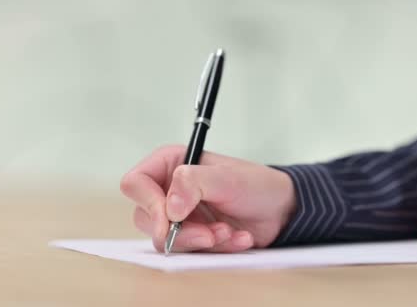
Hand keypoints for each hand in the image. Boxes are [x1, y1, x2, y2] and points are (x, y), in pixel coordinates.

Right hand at [120, 145, 295, 252]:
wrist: (280, 210)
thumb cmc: (255, 184)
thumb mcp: (227, 178)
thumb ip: (193, 184)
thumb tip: (169, 207)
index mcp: (170, 164)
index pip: (136, 183)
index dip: (148, 203)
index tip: (170, 220)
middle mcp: (169, 189)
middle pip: (147, 217)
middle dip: (181, 231)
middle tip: (210, 234)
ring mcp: (179, 215)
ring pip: (166, 239)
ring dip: (201, 240)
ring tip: (228, 232)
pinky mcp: (192, 235)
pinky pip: (189, 251)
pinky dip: (215, 249)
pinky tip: (237, 238)